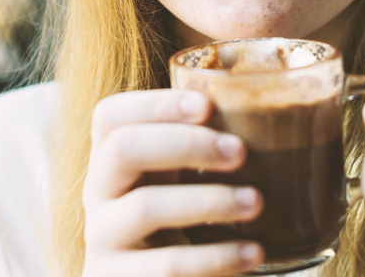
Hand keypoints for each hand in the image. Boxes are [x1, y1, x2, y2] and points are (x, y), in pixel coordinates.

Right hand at [82, 89, 264, 276]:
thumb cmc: (177, 218)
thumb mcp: (178, 179)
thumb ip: (201, 149)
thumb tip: (266, 117)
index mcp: (111, 158)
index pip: (111, 115)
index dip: (155, 104)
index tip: (206, 105)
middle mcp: (98, 192)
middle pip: (123, 149)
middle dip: (187, 143)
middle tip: (240, 152)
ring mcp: (103, 239)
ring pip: (145, 207)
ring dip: (209, 200)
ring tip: (256, 202)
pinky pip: (167, 266)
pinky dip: (217, 258)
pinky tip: (253, 251)